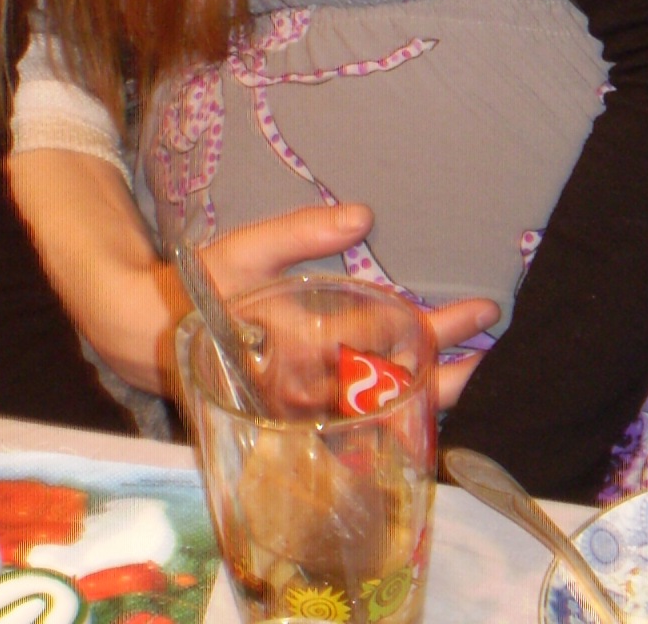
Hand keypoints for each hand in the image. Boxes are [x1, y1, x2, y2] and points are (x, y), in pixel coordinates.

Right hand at [198, 207, 497, 409]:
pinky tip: (422, 400)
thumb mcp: (247, 248)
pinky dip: (395, 418)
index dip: (440, 326)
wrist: (155, 336)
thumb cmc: (208, 286)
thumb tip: (364, 216)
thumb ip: (303, 232)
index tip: (483, 310)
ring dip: (431, 400)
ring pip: (381, 419)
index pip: (386, 337)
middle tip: (491, 354)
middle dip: (450, 375)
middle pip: (396, 392)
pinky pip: (357, 431)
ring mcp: (303, 416)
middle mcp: (307, 390)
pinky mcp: (296, 426)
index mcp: (298, 342)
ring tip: (470, 375)